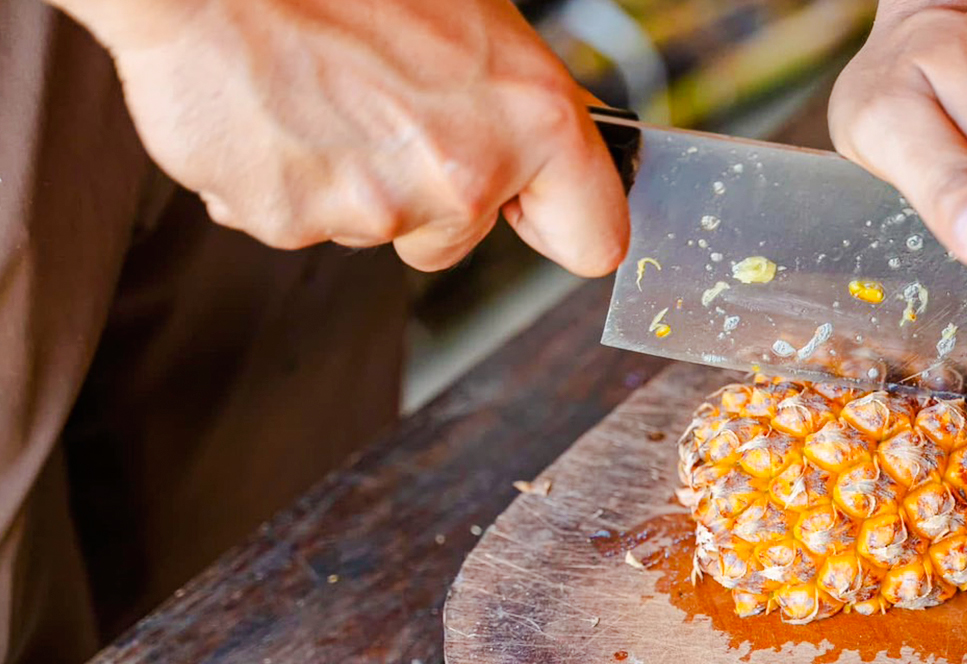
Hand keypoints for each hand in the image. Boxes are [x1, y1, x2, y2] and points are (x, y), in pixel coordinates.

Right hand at [61, 0, 626, 273]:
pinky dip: (282, 177)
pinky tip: (273, 109)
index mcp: (532, 121)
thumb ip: (515, 101)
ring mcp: (375, 208)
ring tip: (318, 92)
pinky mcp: (291, 222)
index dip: (557, 222)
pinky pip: (295, 220)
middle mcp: (463, 177)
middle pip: (457, 241)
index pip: (595, 239)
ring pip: (373, 226)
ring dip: (347, 177)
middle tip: (380, 106)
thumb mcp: (474, 16)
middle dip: (424, 193)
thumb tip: (538, 146)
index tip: (533, 210)